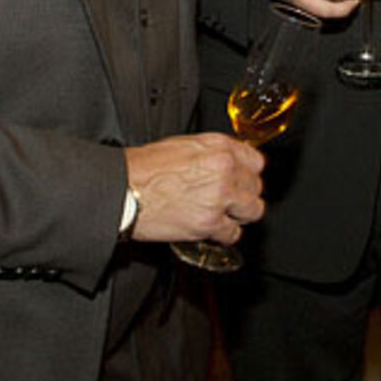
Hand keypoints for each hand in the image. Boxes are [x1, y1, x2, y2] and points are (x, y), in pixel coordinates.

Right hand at [123, 133, 264, 244]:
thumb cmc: (144, 168)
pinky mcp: (209, 223)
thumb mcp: (184, 145)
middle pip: (256, 187)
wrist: (124, 189)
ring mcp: (219, 197)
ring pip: (253, 211)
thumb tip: (229, 162)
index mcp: (219, 147)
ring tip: (225, 215)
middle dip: (244, 195)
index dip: (248, 173)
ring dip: (240, 215)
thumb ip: (213, 153)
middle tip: (230, 200)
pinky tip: (212, 228)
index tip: (242, 180)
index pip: (256, 162)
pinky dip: (223, 234)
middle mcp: (224, 169)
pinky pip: (233, 233)